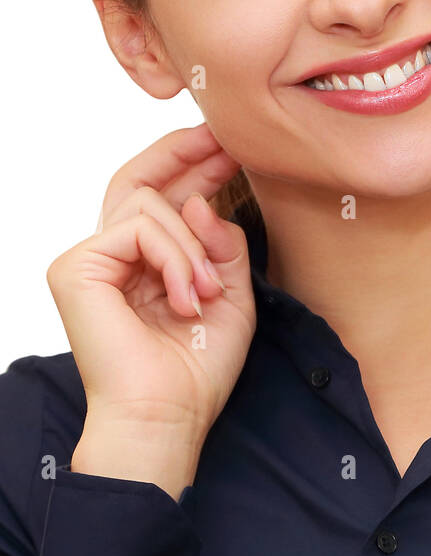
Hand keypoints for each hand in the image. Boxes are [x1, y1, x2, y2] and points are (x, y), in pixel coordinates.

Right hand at [47, 124, 256, 443]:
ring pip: (152, 203)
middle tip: (223, 141)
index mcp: (146, 260)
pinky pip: (140, 229)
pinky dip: (175, 258)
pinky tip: (187, 297)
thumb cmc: (198, 366)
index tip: (229, 145)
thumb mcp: (230, 290)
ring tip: (206, 295)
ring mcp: (90, 259)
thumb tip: (200, 200)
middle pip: (138, 178)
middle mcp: (114, 255)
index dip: (193, 164)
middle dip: (184, 154)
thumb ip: (222, 242)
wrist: (168, 414)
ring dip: (193, 247)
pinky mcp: (76, 268)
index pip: (161, 195)